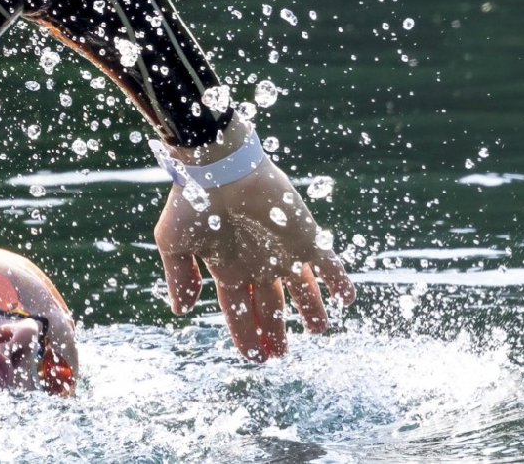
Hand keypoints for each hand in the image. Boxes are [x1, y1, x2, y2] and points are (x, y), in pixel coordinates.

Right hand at [153, 125, 354, 361]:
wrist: (219, 166)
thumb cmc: (191, 202)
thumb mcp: (174, 244)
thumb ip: (179, 277)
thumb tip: (181, 310)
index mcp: (227, 267)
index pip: (239, 310)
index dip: (246, 334)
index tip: (253, 357)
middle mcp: (257, 263)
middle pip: (271, 305)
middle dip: (275, 330)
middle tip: (280, 355)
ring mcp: (283, 251)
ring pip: (303, 289)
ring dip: (312, 310)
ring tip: (321, 330)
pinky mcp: (305, 237)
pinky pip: (328, 264)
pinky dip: (339, 280)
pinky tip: (349, 298)